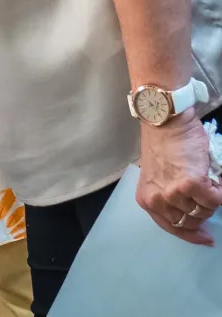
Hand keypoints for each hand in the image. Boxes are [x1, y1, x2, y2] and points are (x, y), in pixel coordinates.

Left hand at [136, 112, 221, 244]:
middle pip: (191, 220)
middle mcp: (157, 200)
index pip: (171, 228)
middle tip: (206, 194)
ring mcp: (174, 193)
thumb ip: (171, 197)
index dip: (191, 235)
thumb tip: (194, 213)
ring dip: (211, 199)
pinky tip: (215, 179)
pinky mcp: (191, 184)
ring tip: (208, 181)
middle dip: (203, 211)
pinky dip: (220, 192)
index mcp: (147, 199)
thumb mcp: (159, 177)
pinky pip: (215, 200)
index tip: (206, 238)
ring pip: (204, 210)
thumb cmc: (164, 145)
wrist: (165, 122)